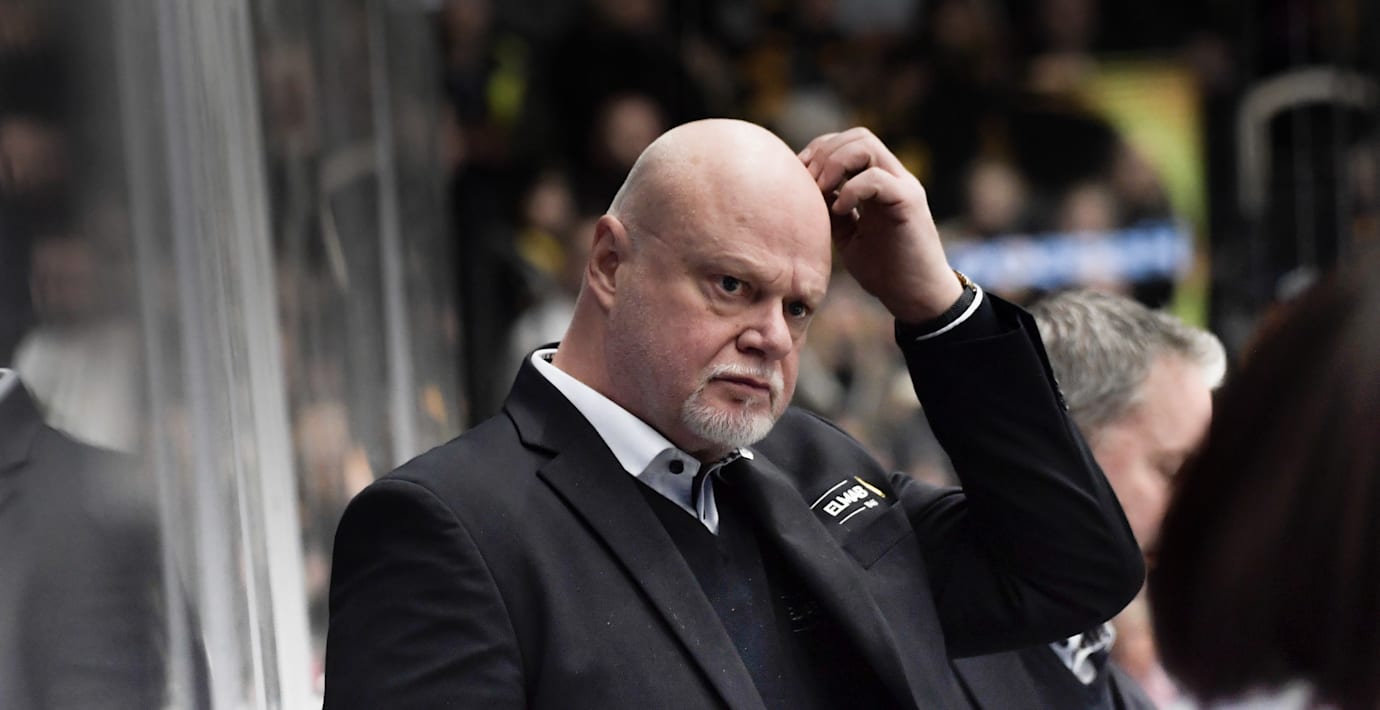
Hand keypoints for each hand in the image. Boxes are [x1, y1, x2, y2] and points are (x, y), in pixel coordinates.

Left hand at [798, 128, 961, 322]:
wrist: (916, 297)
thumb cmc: (884, 270)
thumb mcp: (847, 235)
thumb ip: (832, 209)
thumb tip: (803, 191)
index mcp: (880, 181)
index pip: (849, 142)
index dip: (820, 151)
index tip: (800, 176)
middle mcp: (894, 177)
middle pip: (858, 136)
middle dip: (825, 153)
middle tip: (808, 184)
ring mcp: (903, 187)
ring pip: (867, 145)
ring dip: (835, 164)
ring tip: (822, 192)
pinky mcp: (909, 202)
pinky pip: (876, 178)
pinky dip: (851, 190)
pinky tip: (839, 211)